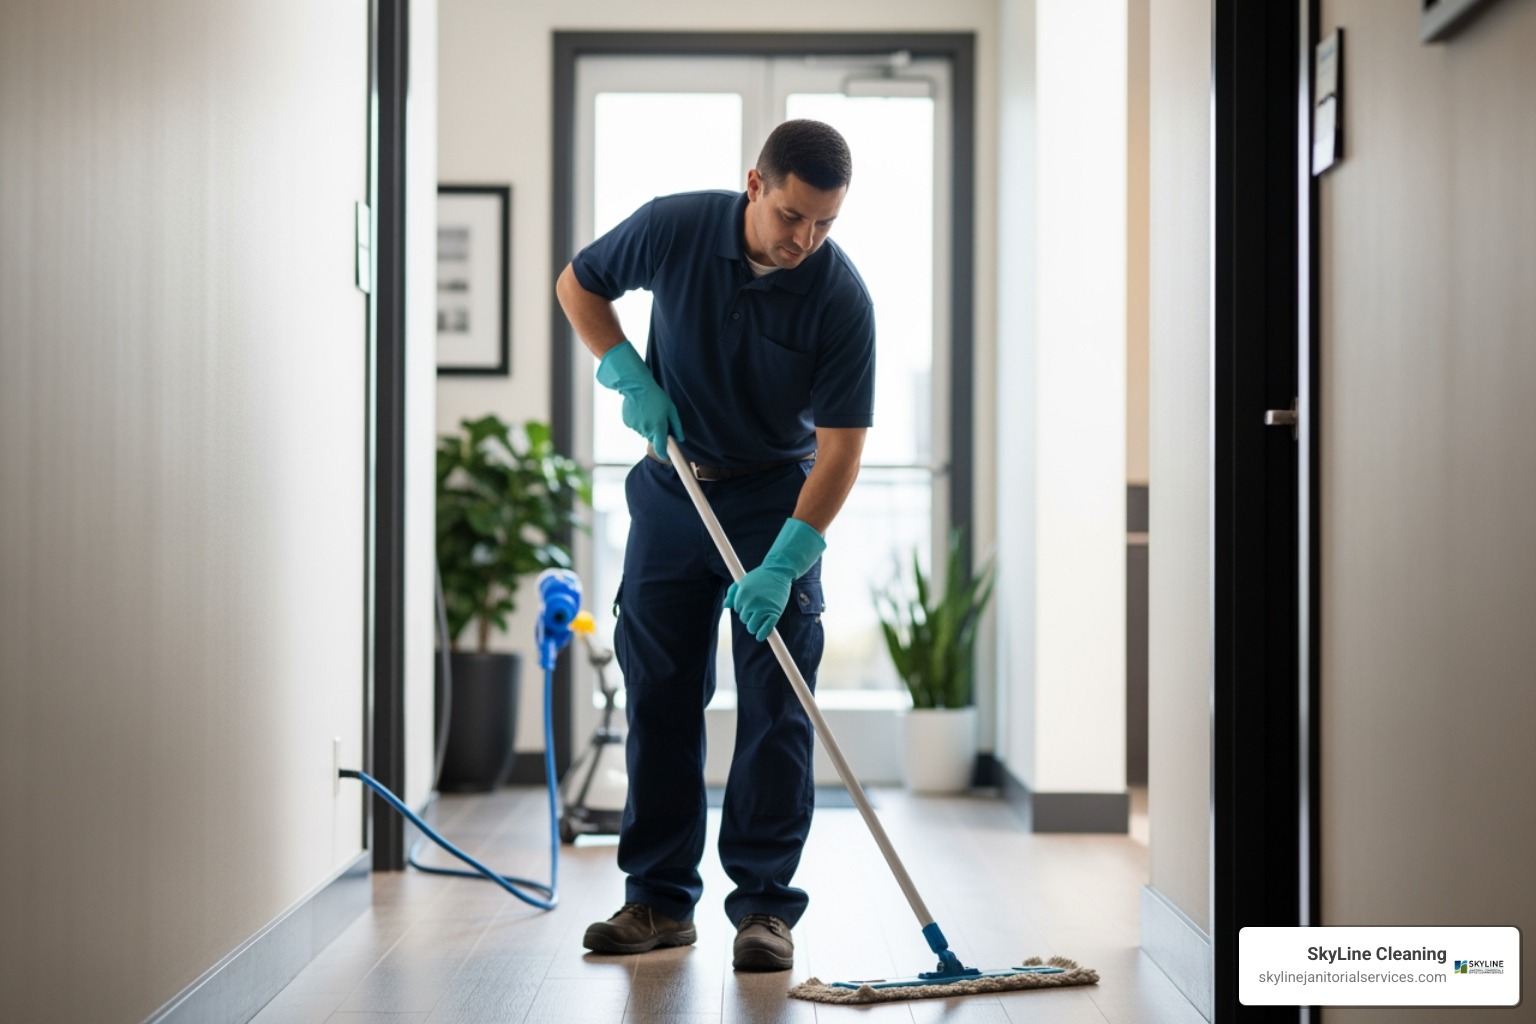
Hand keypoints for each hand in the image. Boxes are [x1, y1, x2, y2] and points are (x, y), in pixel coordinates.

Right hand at [595, 341, 683, 453]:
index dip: (664, 454)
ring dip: (647, 426)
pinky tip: (640, 411)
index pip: (661, 449)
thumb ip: (676, 426)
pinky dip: (639, 422)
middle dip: (657, 432)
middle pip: (653, 438)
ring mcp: (636, 428)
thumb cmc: (656, 396)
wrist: (636, 386)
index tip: (667, 455)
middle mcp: (646, 430)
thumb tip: (680, 439)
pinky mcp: (628, 423)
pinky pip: (636, 427)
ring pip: (644, 432)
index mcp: (658, 428)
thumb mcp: (671, 409)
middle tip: (658, 418)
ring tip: (648, 411)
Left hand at [725, 519, 825, 641]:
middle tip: (758, 607)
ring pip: (752, 627)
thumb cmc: (760, 577)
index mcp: (742, 595)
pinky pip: (765, 629)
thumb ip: (732, 592)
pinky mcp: (774, 613)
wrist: (778, 571)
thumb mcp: (743, 581)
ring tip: (760, 619)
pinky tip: (760, 636)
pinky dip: (762, 634)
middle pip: (744, 619)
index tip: (752, 602)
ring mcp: (763, 608)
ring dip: (754, 626)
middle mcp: (751, 602)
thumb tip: (726, 606)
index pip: (738, 610)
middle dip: (750, 615)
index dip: (744, 607)